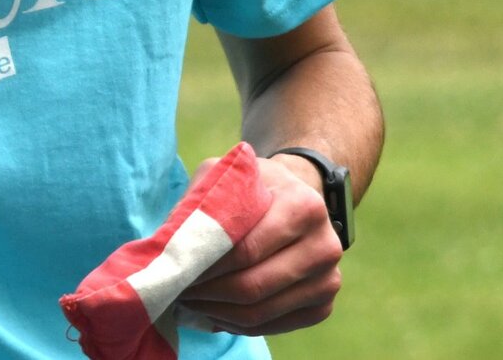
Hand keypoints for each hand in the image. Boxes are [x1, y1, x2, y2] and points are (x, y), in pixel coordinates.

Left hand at [176, 152, 342, 337]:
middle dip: (209, 292)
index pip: (247, 249)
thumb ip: (203, 202)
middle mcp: (325, 246)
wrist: (294, 198)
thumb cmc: (252, 186)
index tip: (177, 268)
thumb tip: (173, 244)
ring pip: (262, 312)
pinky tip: (213, 312)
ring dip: (218, 312)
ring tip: (189, 302)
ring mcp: (329, 280)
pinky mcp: (323, 306)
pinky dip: (238, 325)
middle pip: (254, 286)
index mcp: (304, 207)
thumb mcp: (226, 176)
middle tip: (177, 289)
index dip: (207, 264)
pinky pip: (274, 326)